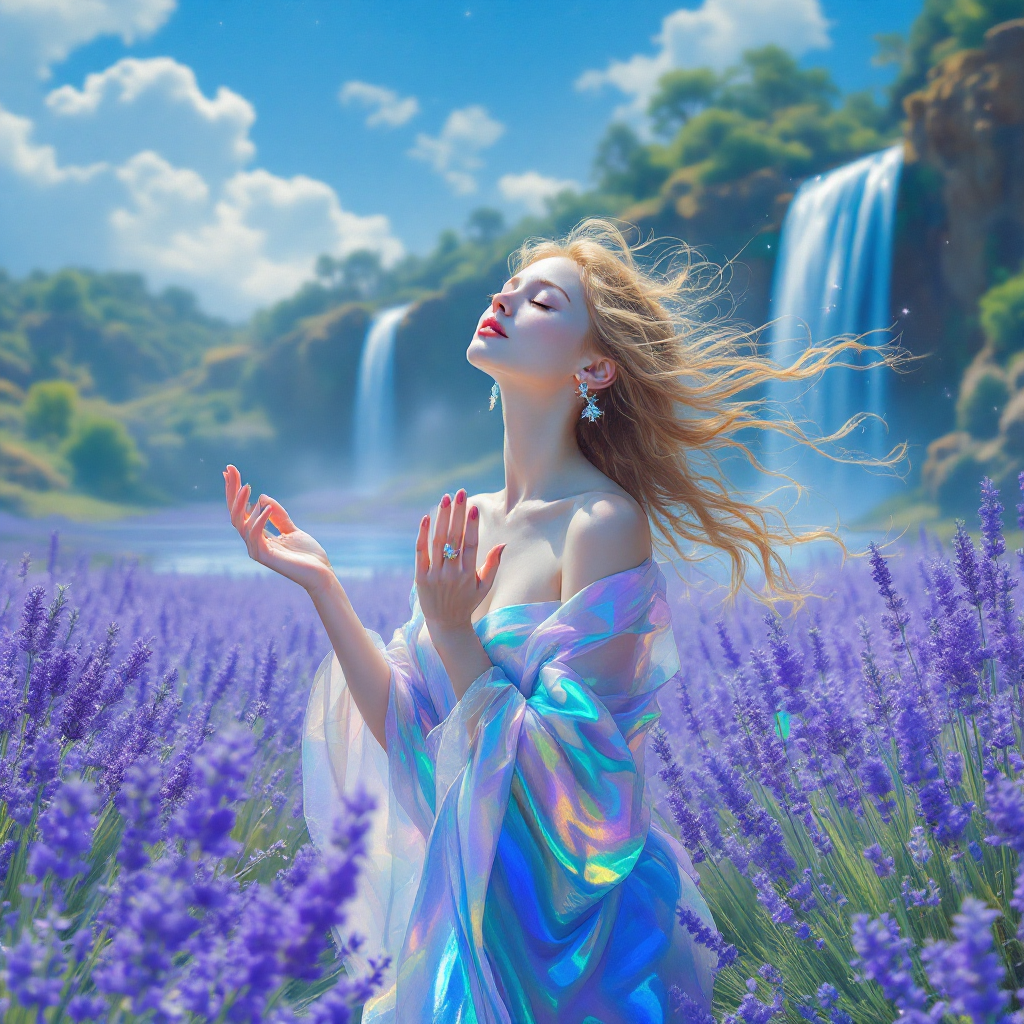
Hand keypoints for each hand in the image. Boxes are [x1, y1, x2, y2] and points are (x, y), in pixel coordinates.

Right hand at [224, 464, 334, 592]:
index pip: (241, 511)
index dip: (234, 492)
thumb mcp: (292, 529)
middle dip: (231, 492)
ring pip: (240, 524)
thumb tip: (262, 497)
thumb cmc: (307, 554)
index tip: (230, 470)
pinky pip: (255, 534)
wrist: (321, 574)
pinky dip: (258, 519)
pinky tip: (264, 505)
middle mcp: (253, 542)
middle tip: (230, 470)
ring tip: (247, 486)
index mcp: (259, 536)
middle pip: (235, 514)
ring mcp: (257, 550)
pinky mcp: (265, 556)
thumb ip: (278, 515)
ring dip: (242, 503)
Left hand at [415, 489, 503, 635]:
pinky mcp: (421, 578)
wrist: (446, 624)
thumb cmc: (467, 602)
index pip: (471, 545)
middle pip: (454, 538)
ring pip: (438, 542)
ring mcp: (435, 575)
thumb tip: (502, 543)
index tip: (473, 507)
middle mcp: (452, 574)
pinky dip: (423, 535)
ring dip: (442, 518)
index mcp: (469, 574)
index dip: (471, 525)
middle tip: (460, 493)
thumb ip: (492, 564)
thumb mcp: (484, 586)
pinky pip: (421, 553)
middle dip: (457, 514)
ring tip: (445, 499)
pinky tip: (426, 518)